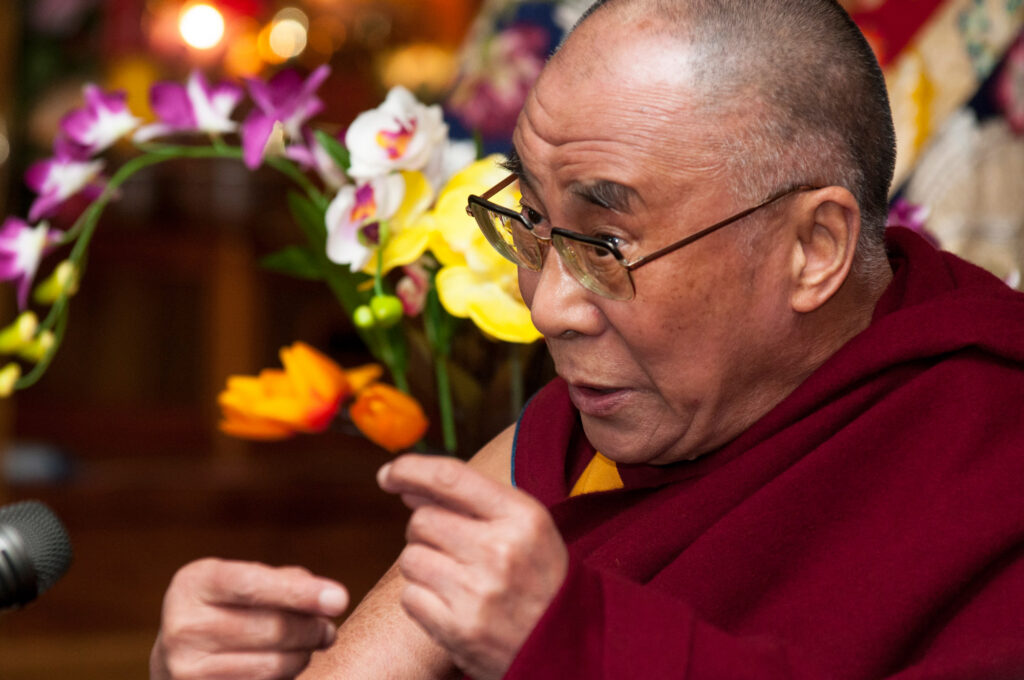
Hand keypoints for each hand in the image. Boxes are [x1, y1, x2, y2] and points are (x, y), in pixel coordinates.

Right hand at [151, 558, 348, 679]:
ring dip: (304, 657)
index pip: (253, 585)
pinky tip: (288, 664)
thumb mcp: (243, 581)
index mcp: (194, 583)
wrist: (180, 652)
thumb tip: (328, 599)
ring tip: (309, 647)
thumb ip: (284, 581)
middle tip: (328, 630)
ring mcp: (185, 669)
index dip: (300, 593)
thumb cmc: (228, 607)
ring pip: (273, 666)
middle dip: (312, 629)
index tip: (340, 599)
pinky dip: (287, 677)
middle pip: (272, 629)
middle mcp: (183, 626)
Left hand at [378, 454, 568, 679]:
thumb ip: (471, 501)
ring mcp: (478, 593)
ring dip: (424, 566)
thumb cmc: (541, 578)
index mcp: (521, 517)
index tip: (389, 474)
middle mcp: (500, 550)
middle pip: (422, 520)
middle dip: (426, 532)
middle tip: (452, 549)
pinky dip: (422, 600)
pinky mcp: (459, 629)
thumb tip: (407, 486)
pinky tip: (452, 605)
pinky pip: (409, 597)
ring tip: (457, 580)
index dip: (410, 469)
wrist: (569, 644)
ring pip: (410, 559)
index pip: (450, 477)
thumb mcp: (526, 527)